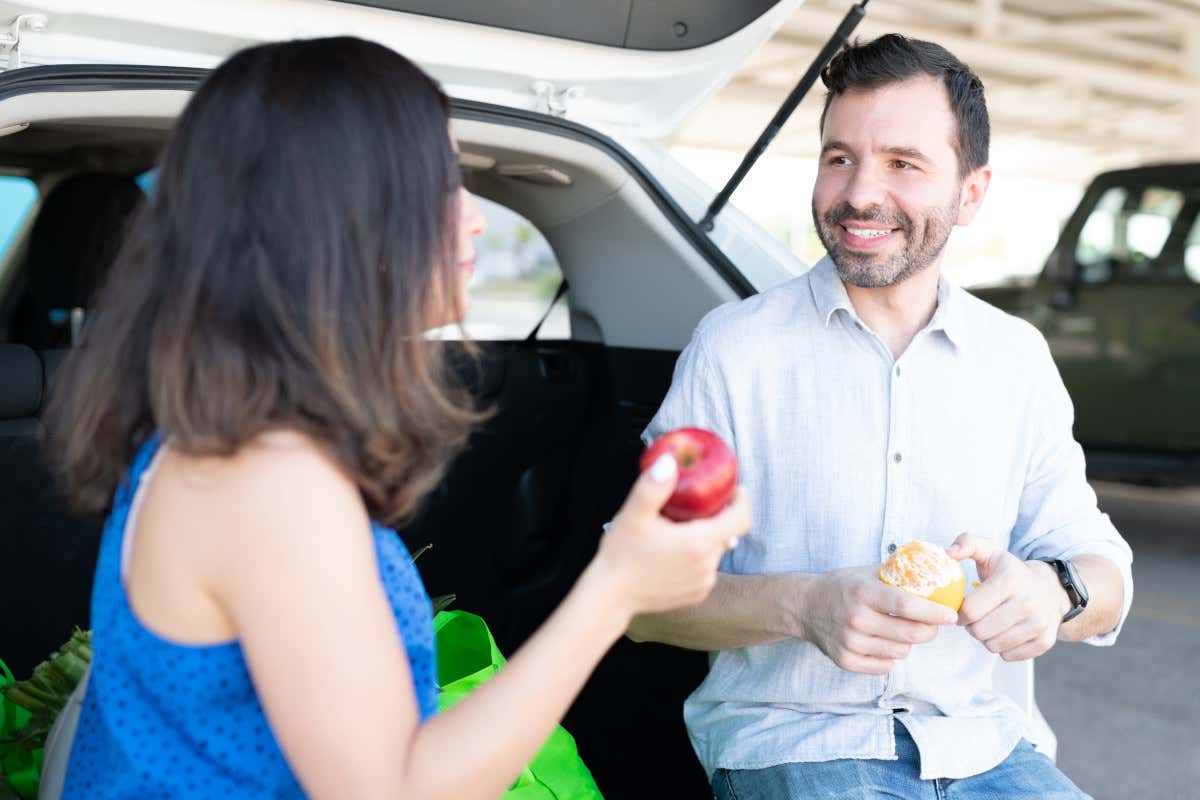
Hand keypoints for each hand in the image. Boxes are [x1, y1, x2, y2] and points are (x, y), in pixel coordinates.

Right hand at [593, 454, 751, 617]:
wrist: (610, 597)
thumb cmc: (621, 554)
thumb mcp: (634, 515)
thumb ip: (653, 486)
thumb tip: (669, 461)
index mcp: (698, 543)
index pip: (741, 519)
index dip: (741, 501)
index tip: (733, 489)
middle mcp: (708, 566)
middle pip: (727, 533)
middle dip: (716, 516)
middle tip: (693, 505)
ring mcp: (703, 583)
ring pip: (716, 551)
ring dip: (705, 538)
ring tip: (678, 529)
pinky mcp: (696, 595)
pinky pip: (706, 569)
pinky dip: (697, 557)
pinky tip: (673, 552)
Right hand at [802, 565, 957, 674]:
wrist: (804, 606)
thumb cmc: (841, 586)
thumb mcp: (865, 572)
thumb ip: (897, 575)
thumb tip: (935, 572)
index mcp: (863, 593)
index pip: (906, 606)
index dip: (933, 612)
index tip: (951, 614)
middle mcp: (856, 619)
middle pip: (910, 634)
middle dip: (929, 630)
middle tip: (931, 624)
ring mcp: (850, 642)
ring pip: (901, 652)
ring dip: (908, 643)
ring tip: (899, 630)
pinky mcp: (845, 660)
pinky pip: (884, 666)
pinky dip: (890, 656)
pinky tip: (883, 642)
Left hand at [947, 533, 1069, 661]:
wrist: (1052, 589)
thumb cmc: (1011, 571)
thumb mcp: (990, 551)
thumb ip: (967, 543)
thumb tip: (948, 553)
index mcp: (1010, 580)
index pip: (970, 610)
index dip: (959, 611)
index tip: (963, 607)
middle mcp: (1028, 603)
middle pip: (979, 631)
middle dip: (971, 626)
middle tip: (977, 616)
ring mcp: (1039, 625)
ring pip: (992, 646)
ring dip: (986, 638)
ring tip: (991, 623)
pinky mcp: (1045, 642)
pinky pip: (1008, 656)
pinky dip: (1002, 648)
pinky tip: (1006, 632)